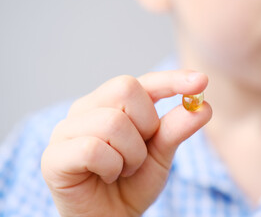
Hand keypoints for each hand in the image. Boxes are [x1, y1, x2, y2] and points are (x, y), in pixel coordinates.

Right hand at [41, 70, 211, 216]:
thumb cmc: (132, 183)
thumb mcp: (161, 155)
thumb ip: (177, 129)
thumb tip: (203, 106)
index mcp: (111, 104)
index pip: (143, 81)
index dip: (172, 80)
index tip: (201, 82)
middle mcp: (87, 109)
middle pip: (126, 89)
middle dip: (146, 126)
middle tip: (139, 152)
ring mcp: (66, 129)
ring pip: (112, 122)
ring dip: (131, 154)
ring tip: (124, 169)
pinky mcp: (54, 156)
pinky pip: (92, 149)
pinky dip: (111, 167)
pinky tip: (107, 176)